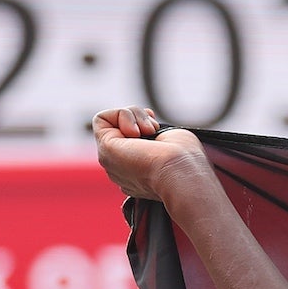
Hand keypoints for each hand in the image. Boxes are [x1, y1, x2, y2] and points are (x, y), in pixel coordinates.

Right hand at [92, 106, 209, 199]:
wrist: (181, 173)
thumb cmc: (185, 161)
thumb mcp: (171, 143)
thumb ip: (155, 137)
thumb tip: (146, 130)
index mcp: (139, 173)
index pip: (131, 141)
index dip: (141, 124)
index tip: (156, 126)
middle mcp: (122, 170)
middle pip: (120, 130)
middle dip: (138, 118)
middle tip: (153, 129)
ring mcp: (112, 161)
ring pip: (111, 123)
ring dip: (133, 115)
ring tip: (148, 130)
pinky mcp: (104, 149)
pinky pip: (101, 119)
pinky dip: (122, 115)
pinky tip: (136, 130)